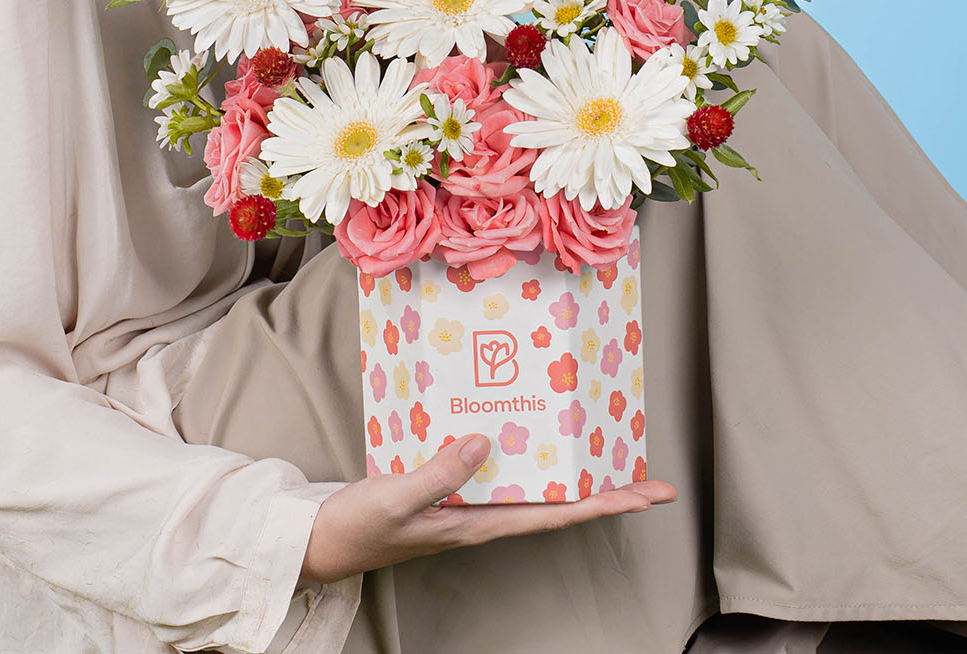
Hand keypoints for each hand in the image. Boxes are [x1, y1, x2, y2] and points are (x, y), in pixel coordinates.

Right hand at [299, 432, 676, 584]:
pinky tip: (530, 437)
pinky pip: (501, 472)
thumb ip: (441, 472)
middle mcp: (483, 514)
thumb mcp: (399, 498)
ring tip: (607, 457)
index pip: (555, 513)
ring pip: (534, 488)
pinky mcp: (452, 489)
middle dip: (606, 492)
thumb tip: (485, 441)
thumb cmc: (360, 526)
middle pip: (558, 503)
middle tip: (651, 481)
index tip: (643, 496)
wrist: (325, 539)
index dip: (602, 502)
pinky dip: (526, 456)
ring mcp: (469, 504)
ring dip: (573, 475)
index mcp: (479, 523)